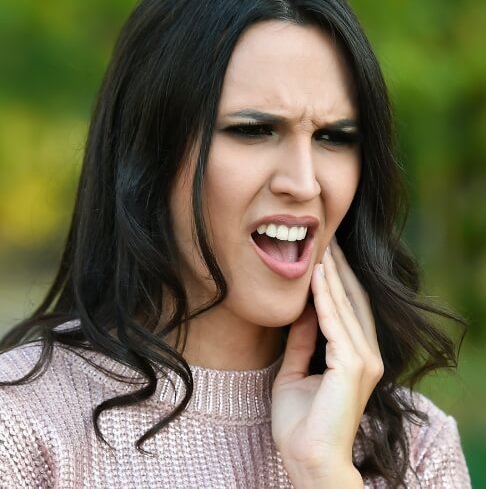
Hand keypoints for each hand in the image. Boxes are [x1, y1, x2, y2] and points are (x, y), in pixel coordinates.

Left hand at [271, 236, 383, 482]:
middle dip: (339, 269)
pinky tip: (316, 274)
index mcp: (356, 358)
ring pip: (345, 306)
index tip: (324, 254)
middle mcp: (367, 355)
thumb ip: (303, 341)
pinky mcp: (353, 365)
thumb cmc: (300, 424)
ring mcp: (363, 360)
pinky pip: (335, 321)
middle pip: (353, 300)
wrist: (307, 459)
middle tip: (327, 239)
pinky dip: (324, 296)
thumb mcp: (297, 371)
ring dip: (332, 275)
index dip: (337, 280)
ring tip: (321, 247)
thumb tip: (300, 312)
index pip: (348, 309)